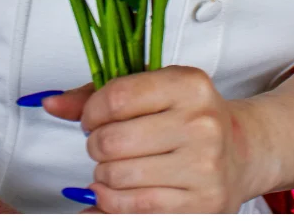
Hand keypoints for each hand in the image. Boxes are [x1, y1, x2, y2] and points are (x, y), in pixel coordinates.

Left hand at [43, 65, 260, 213]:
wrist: (241, 150)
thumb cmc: (190, 115)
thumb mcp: (155, 88)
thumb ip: (100, 93)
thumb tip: (52, 103)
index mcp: (189, 85)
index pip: (116, 97)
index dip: (91, 112)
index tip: (92, 118)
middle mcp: (201, 125)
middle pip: (112, 141)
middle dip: (96, 145)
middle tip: (105, 144)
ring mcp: (203, 168)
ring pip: (117, 178)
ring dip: (102, 176)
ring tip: (115, 166)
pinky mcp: (200, 207)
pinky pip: (132, 210)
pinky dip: (112, 203)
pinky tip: (120, 190)